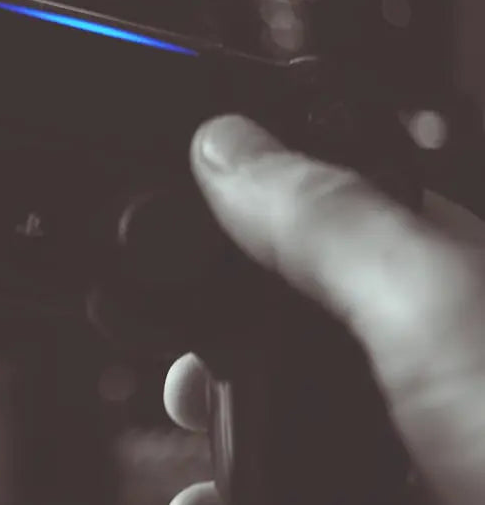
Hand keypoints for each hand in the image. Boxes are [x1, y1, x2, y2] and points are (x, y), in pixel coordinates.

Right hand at [164, 115, 484, 504]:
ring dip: (212, 411)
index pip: (327, 205)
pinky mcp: (378, 483)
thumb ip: (334, 222)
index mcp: (441, 276)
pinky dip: (231, 481)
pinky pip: (284, 472)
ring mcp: (405, 432)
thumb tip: (229, 146)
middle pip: (287, 311)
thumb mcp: (436, 314)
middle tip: (179, 343)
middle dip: (213, 325)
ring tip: (182, 417)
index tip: (174, 212)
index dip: (243, 203)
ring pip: (280, 403)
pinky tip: (210, 493)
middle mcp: (423, 352)